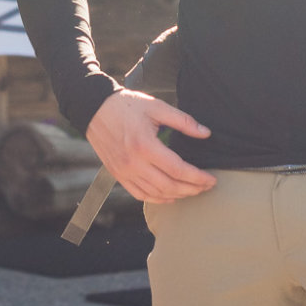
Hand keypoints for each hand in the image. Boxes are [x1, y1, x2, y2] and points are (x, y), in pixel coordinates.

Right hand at [85, 89, 214, 204]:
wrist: (94, 108)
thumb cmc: (126, 105)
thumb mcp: (157, 107)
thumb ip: (183, 121)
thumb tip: (205, 133)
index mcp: (145, 145)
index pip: (178, 169)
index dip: (197, 177)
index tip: (211, 179)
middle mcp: (134, 163)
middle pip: (169, 186)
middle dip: (191, 189)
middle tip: (206, 187)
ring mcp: (124, 172)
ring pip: (156, 194)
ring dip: (177, 196)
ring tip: (192, 191)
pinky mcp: (118, 175)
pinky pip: (140, 194)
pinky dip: (157, 199)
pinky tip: (169, 196)